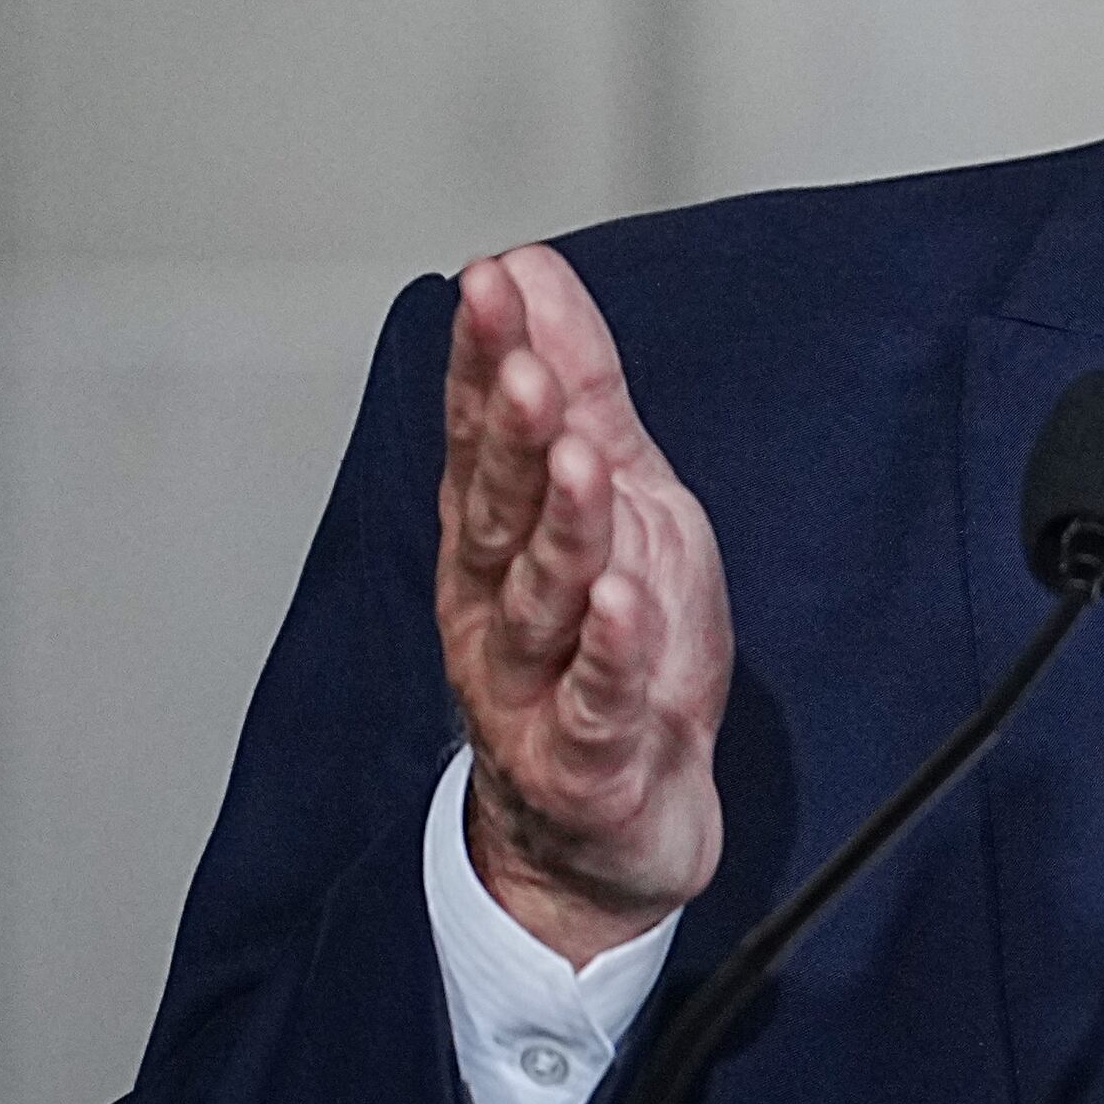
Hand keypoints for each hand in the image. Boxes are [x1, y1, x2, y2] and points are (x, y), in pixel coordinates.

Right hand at [439, 245, 730, 962]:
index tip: (491, 286)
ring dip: (560, 526)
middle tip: (523, 363)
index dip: (485, 362)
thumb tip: (533, 271)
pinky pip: (594, 703)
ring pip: (541, 600)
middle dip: (510, 434)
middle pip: (499, 512)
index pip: (484, 438)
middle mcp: (498, 608)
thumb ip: (579, 388)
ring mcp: (534, 688)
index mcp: (500, 541)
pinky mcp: (585, 762)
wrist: (610, 832)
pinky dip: (607, 653)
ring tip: (577, 457)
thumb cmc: (612, 654)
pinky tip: (620, 603)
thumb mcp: (617, 499)